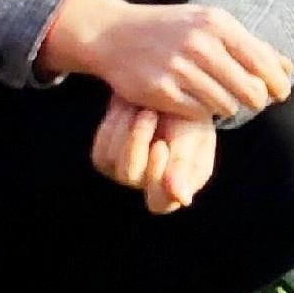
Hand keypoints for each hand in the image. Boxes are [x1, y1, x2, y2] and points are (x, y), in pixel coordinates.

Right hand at [43, 0, 292, 122]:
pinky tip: (193, 100)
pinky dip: (201, 111)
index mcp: (217, 24)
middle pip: (250, 91)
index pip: (263, 63)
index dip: (278, 84)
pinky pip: (199, 114)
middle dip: (255, 100)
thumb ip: (249, 45)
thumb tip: (287, 68)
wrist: (112, 33)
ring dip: (227, 106)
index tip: (281, 94)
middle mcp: (200, 44)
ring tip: (216, 96)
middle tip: (250, 100)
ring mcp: (179, 69)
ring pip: (226, 105)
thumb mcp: (209, 24)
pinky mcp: (161, 92)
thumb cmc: (170, 29)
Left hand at [92, 100, 221, 214]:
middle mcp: (150, 185)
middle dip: (137, 141)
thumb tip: (182, 200)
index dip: (156, 175)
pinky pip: (101, 150)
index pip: (160, 202)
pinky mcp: (107, 160)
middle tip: (150, 113)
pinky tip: (128, 111)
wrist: (168, 91)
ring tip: (144, 108)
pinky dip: (114, 126)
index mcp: (179, 185)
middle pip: (129, 177)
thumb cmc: (190, 117)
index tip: (161, 145)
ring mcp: (126, 173)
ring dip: (127, 128)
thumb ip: (183, 165)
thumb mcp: (192, 136)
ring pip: (113, 161)